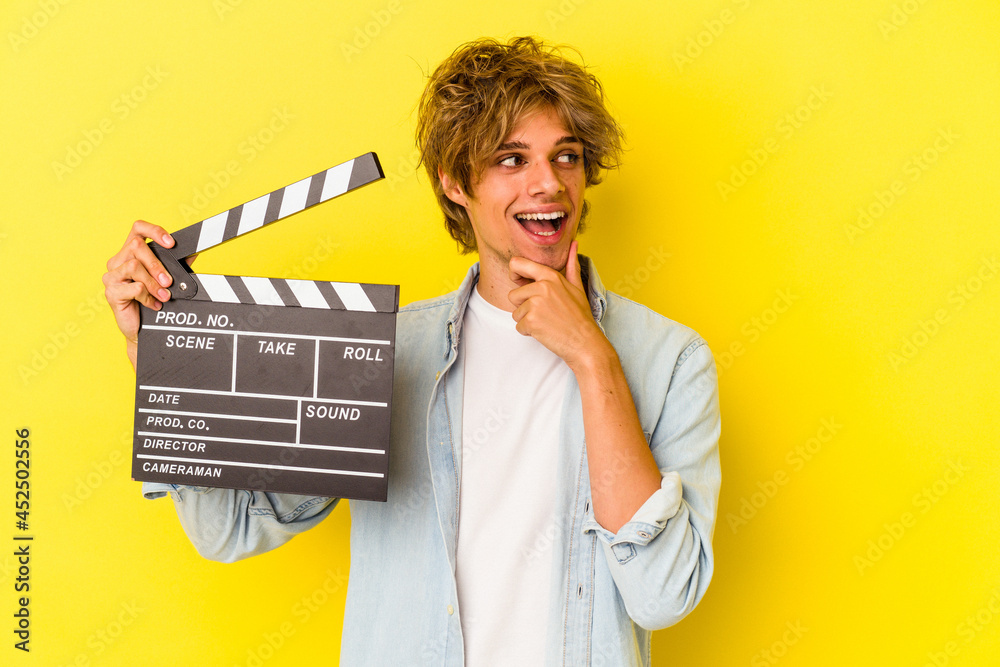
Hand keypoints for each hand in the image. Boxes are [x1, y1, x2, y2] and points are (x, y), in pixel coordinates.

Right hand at [102, 221, 175, 365]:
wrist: (143, 329)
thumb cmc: (153, 300)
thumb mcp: (167, 280)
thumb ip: (176, 265)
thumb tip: (192, 253)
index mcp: (130, 253)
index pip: (138, 229)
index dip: (154, 231)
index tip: (171, 243)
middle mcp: (118, 261)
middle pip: (136, 247)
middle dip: (157, 265)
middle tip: (168, 282)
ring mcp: (112, 276)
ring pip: (134, 266)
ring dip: (154, 283)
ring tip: (164, 296)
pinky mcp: (111, 292)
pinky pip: (134, 287)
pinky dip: (148, 297)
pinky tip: (154, 304)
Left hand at [507, 241, 612, 369]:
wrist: (585, 343)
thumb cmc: (580, 316)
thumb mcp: (577, 287)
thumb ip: (571, 265)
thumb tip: (574, 244)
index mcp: (550, 276)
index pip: (516, 264)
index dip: (514, 275)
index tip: (521, 285)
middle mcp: (542, 287)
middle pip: (513, 295)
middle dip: (524, 307)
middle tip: (544, 313)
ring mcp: (536, 304)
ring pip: (515, 312)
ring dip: (527, 321)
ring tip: (547, 322)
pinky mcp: (531, 321)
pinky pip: (519, 327)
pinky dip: (529, 332)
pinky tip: (545, 331)